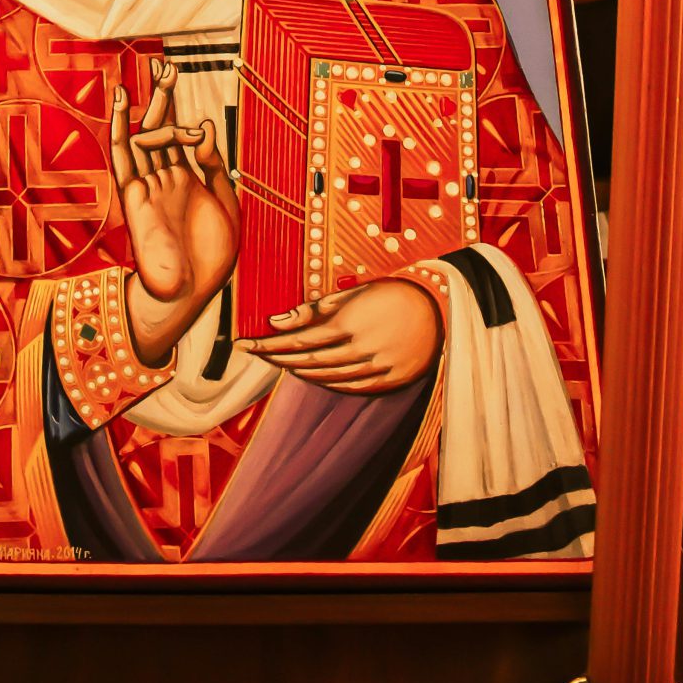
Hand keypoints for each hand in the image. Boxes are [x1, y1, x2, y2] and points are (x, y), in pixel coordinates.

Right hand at [112, 60, 240, 367]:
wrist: (190, 290)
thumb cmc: (210, 256)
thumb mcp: (225, 203)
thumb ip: (212, 164)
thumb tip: (202, 125)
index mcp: (189, 182)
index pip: (183, 138)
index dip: (183, 113)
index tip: (193, 105)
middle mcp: (166, 178)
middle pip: (162, 129)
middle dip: (164, 98)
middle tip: (167, 67)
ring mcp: (149, 183)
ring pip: (144, 136)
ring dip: (151, 105)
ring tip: (160, 73)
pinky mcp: (133, 193)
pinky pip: (123, 156)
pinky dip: (119, 126)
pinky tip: (119, 100)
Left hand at [249, 278, 442, 393]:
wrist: (439, 308)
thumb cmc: (390, 293)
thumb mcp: (351, 294)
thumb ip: (313, 309)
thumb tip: (275, 321)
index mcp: (348, 324)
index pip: (296, 340)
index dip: (266, 344)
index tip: (242, 343)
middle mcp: (359, 350)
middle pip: (306, 360)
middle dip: (275, 357)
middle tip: (254, 351)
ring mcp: (374, 369)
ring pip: (325, 377)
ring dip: (298, 370)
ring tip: (278, 361)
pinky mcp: (388, 382)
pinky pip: (348, 388)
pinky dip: (325, 383)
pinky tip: (310, 375)